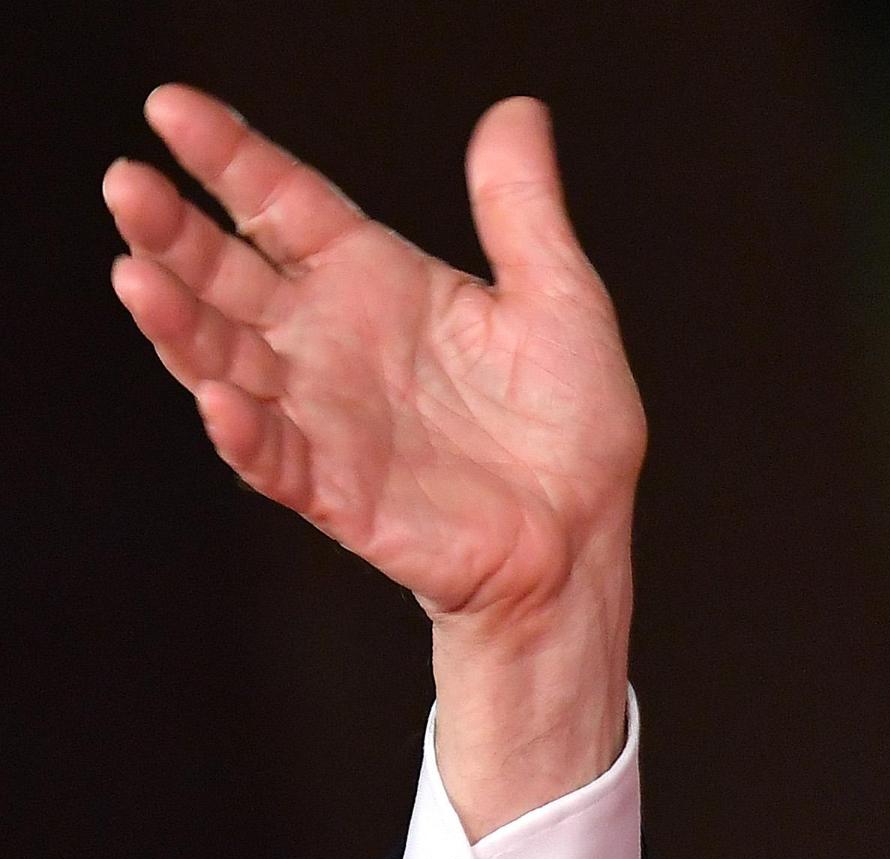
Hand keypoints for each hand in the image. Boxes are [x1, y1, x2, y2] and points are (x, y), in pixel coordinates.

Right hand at [105, 86, 644, 833]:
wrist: (581, 539)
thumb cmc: (569, 428)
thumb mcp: (560, 302)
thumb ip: (523, 211)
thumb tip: (519, 113)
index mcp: (374, 279)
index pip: (282, 200)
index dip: (228, 154)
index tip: (172, 108)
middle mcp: (328, 338)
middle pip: (227, 271)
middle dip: (171, 230)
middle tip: (129, 186)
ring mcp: (321, 413)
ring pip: (224, 357)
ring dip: (178, 322)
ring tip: (139, 279)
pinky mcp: (332, 487)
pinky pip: (272, 457)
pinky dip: (244, 432)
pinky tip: (222, 400)